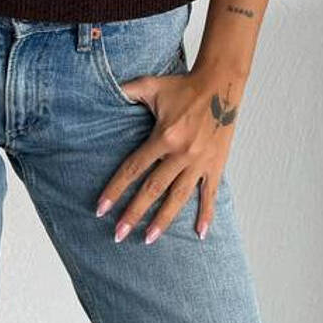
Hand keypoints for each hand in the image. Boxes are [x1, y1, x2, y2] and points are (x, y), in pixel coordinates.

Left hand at [95, 66, 245, 242]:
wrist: (221, 84)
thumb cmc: (182, 85)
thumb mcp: (150, 84)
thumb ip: (126, 90)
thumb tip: (103, 89)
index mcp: (164, 137)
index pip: (133, 169)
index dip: (115, 190)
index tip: (101, 209)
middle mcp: (181, 153)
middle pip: (152, 190)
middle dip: (134, 213)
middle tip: (118, 234)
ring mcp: (200, 162)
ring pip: (178, 198)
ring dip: (163, 220)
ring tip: (149, 239)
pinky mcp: (216, 165)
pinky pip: (210, 194)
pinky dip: (206, 214)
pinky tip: (199, 234)